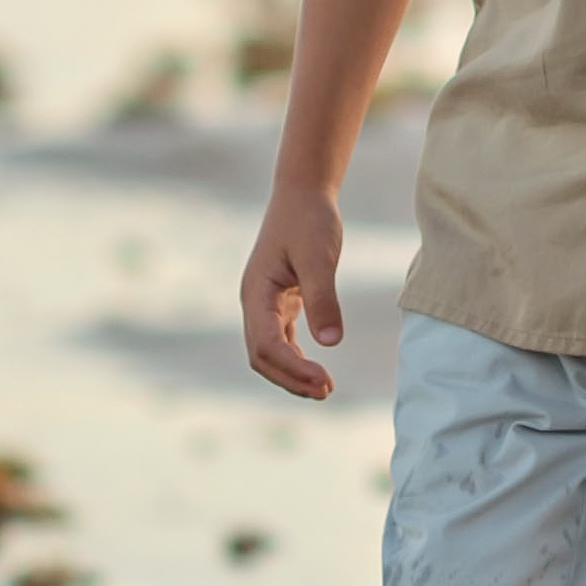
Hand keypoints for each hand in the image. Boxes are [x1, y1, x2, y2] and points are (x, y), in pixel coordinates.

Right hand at [239, 184, 346, 399]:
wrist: (303, 193)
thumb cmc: (309, 220)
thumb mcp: (320, 257)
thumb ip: (324, 298)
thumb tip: (331, 342)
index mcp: (256, 293)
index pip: (266, 344)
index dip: (293, 368)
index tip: (324, 381)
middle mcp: (254, 302)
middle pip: (262, 356)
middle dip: (291, 378)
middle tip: (327, 392)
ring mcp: (264, 304)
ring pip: (270, 352)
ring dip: (293, 373)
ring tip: (325, 389)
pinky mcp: (279, 302)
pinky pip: (281, 340)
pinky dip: (296, 358)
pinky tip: (317, 370)